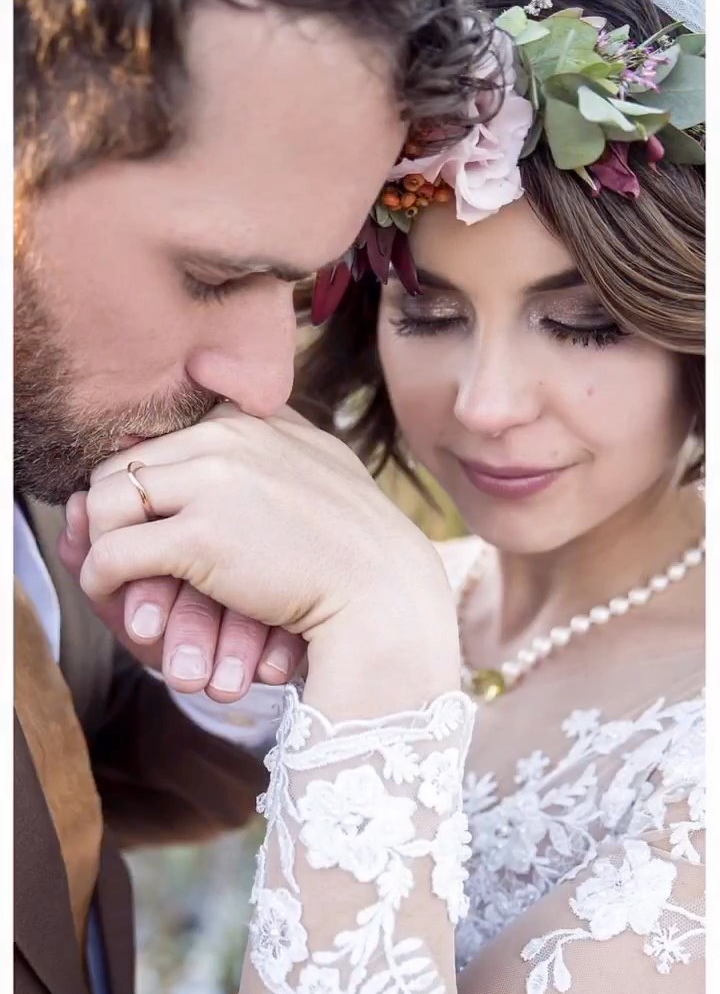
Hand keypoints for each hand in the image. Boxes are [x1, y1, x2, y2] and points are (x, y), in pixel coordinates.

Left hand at [79, 405, 459, 713]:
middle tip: (118, 551)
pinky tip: (116, 598)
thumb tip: (223, 395)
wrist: (384, 593)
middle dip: (112, 513)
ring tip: (114, 575)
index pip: (160, 435)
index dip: (143, 480)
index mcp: (250, 418)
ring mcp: (212, 481)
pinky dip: (101, 579)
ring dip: (100, 544)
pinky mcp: (199, 535)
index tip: (146, 517)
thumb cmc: (355, 542)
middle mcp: (226, 435)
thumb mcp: (318, 460)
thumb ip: (276, 429)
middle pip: (122, 465)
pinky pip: (113, 553)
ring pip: (103, 502)